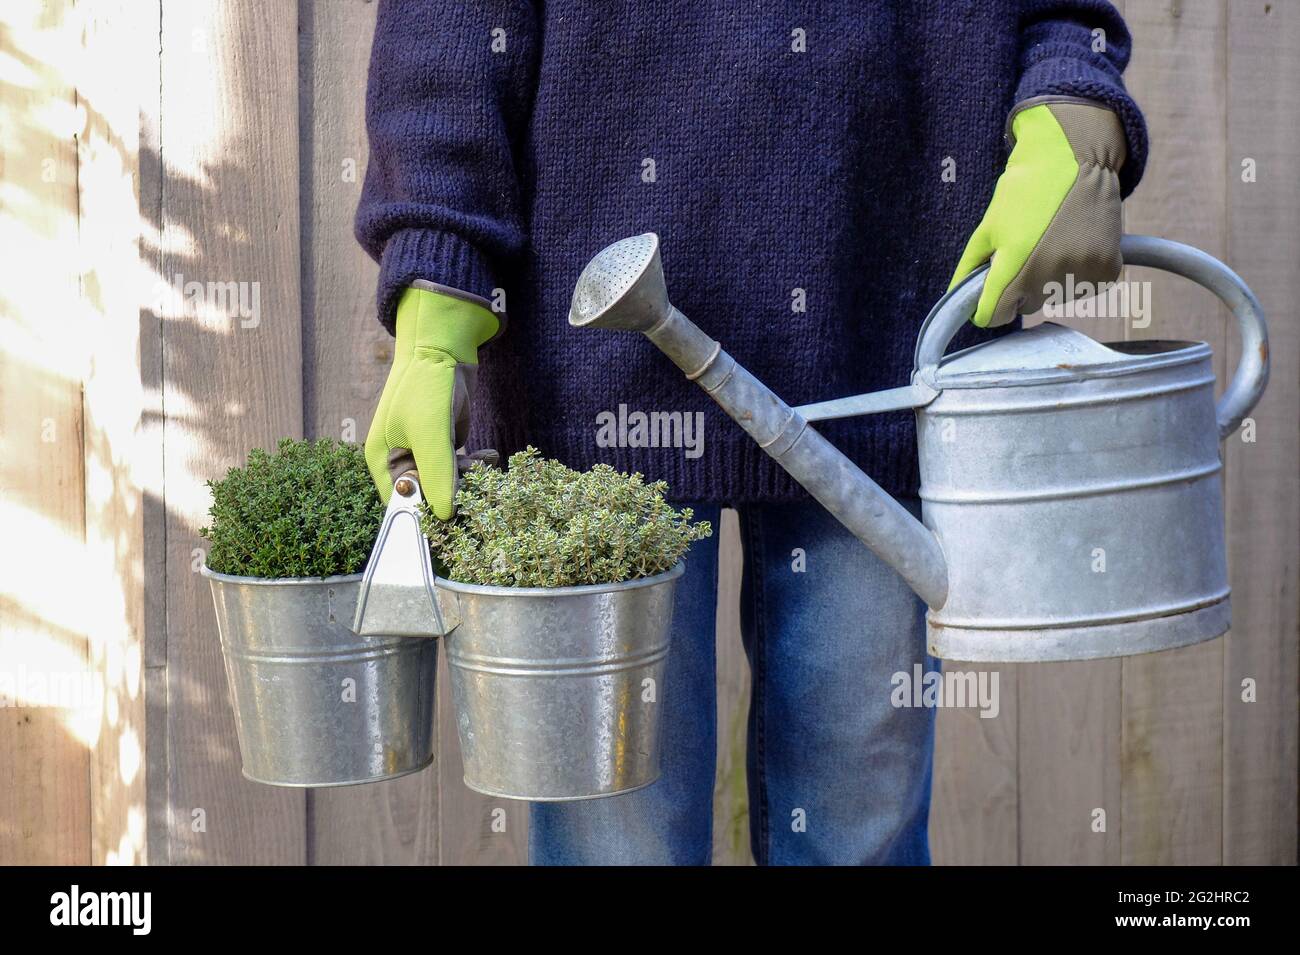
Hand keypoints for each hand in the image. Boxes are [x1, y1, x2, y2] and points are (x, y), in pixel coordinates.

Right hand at [365, 285, 499, 517]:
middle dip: (453, 493)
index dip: (424, 513)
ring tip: (484, 464)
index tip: (454, 516)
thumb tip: (444, 516)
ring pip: (447, 484)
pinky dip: (475, 466)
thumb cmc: (426, 386)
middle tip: (479, 487)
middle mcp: (400, 460)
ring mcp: (423, 453)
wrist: (443, 348)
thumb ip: (437, 475)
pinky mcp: (444, 445)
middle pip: (427, 495)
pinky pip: (459, 469)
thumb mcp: (431, 434)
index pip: (401, 503)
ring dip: (469, 479)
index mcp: (383, 461)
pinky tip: (489, 456)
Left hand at [950, 99, 1125, 327]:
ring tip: (1053, 242)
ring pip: (1054, 298)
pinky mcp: (1106, 271)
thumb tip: (956, 299)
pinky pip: (1082, 289)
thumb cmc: (1025, 192)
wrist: (1077, 159)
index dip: (987, 307)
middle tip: (1027, 250)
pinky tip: (1075, 243)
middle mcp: (1049, 275)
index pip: (994, 315)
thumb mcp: (988, 227)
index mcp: (1015, 265)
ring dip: (1049, 280)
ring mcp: (1081, 274)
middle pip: (1025, 306)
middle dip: (1020, 287)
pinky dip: (1077, 273)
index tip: (989, 295)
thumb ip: (969, 268)